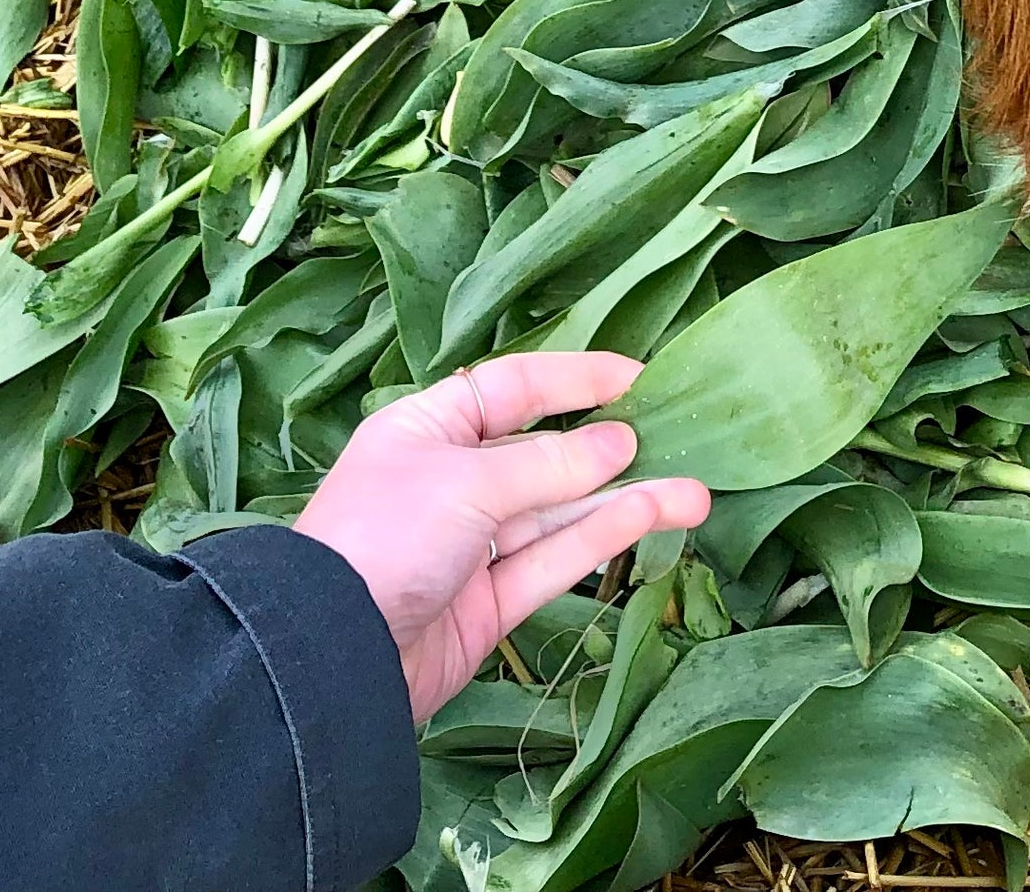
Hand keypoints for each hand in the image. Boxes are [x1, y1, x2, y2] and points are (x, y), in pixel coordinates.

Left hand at [292, 353, 711, 719]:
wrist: (333, 653)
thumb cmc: (386, 534)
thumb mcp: (466, 481)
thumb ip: (548, 465)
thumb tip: (618, 444)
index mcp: (427, 429)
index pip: (510, 389)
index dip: (572, 379)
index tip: (636, 376)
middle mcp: (452, 480)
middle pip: (543, 453)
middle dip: (610, 447)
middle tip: (679, 435)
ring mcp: (472, 546)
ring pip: (559, 512)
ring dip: (625, 501)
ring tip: (696, 493)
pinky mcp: (490, 604)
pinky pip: (553, 560)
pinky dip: (600, 538)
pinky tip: (650, 515)